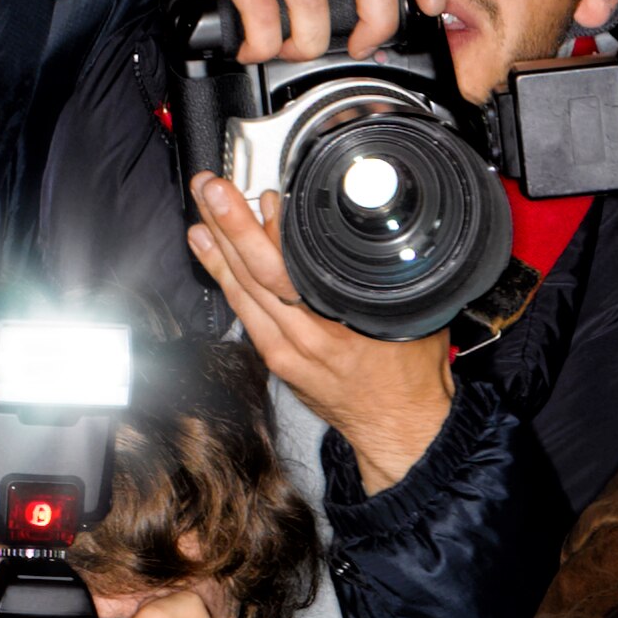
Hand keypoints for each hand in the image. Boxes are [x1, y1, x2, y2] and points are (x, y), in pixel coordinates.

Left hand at [187, 172, 456, 487]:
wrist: (399, 426)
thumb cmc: (411, 374)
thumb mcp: (416, 316)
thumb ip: (390, 280)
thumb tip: (372, 233)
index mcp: (340, 326)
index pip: (292, 271)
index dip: (270, 232)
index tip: (261, 198)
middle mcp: (304, 339)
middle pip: (255, 275)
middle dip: (230, 226)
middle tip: (212, 191)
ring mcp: (285, 352)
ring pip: (242, 293)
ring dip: (218, 249)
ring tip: (201, 214)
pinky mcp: (277, 359)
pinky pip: (245, 313)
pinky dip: (226, 280)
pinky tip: (212, 257)